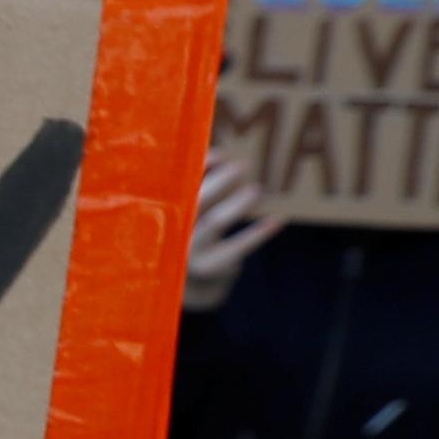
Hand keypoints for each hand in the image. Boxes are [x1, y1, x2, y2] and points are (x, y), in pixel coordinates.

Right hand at [178, 149, 273, 311]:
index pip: (178, 184)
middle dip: (220, 182)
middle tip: (243, 167)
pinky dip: (257, 234)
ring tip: (256, 190)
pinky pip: (236, 248)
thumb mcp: (187, 212)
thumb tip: (220, 155)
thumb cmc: (190, 234)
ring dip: (238, 204)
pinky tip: (276, 220)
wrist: (186, 283)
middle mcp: (171, 230)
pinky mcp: (209, 268)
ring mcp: (189, 251)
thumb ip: (196, 187)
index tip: (221, 155)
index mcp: (162, 212)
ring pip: (215, 222)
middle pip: (196, 201)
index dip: (200, 168)